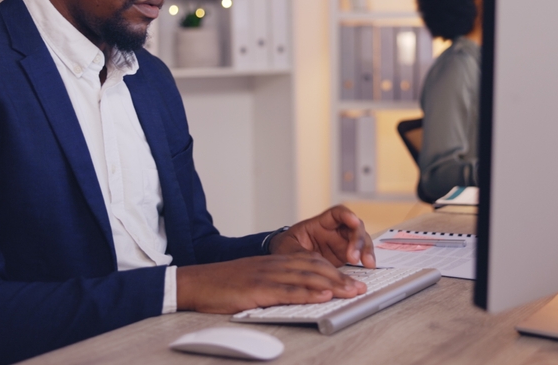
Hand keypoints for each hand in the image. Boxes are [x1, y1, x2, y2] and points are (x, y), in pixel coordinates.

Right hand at [176, 251, 366, 313]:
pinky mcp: (258, 289)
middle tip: (361, 288)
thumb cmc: (224, 285)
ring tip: (351, 291)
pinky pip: (288, 290)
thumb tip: (300, 295)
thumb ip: (277, 284)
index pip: (312, 263)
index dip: (335, 270)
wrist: (196, 283)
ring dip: (333, 284)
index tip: (353, 280)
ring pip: (307, 277)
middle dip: (341, 278)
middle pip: (315, 268)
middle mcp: (275, 265)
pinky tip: (323, 295)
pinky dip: (308, 292)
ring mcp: (267, 276)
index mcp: (276, 262)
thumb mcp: (255, 280)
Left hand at [269, 205, 375, 268]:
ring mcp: (342, 244)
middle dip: (359, 240)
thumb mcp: (290, 250)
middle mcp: (335, 231)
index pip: (337, 213)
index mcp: (320, 224)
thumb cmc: (286, 249)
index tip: (353, 220)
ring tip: (367, 263)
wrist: (284, 263)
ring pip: (362, 241)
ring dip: (367, 251)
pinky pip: (361, 256)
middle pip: (354, 228)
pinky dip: (366, 260)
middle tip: (354, 256)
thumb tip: (315, 264)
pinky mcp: (345, 257)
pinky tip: (369, 267)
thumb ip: (303, 255)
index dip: (347, 215)